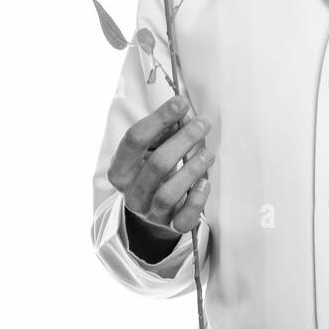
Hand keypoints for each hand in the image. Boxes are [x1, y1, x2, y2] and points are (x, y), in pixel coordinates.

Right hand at [108, 94, 213, 238]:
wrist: (154, 209)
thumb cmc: (155, 168)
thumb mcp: (152, 148)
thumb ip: (164, 130)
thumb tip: (183, 110)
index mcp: (120, 169)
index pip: (134, 140)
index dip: (159, 119)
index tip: (181, 102)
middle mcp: (131, 193)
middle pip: (156, 165)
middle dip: (183, 141)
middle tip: (203, 124)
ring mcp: (150, 212)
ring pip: (168, 194)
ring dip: (192, 170)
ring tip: (208, 152)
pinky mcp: (171, 226)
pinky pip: (183, 219)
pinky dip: (196, 200)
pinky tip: (205, 182)